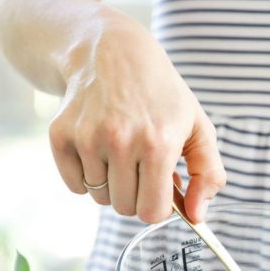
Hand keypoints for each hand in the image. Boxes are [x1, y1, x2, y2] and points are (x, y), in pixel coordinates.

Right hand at [49, 12, 224, 222]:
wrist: (113, 54)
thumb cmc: (160, 94)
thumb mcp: (197, 126)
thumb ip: (209, 174)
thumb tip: (197, 216)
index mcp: (159, 143)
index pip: (152, 212)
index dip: (159, 205)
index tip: (160, 188)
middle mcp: (120, 141)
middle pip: (124, 208)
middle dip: (136, 194)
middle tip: (140, 165)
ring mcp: (86, 138)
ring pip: (99, 197)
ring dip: (111, 183)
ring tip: (119, 151)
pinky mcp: (60, 136)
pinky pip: (75, 185)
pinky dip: (86, 176)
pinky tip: (97, 149)